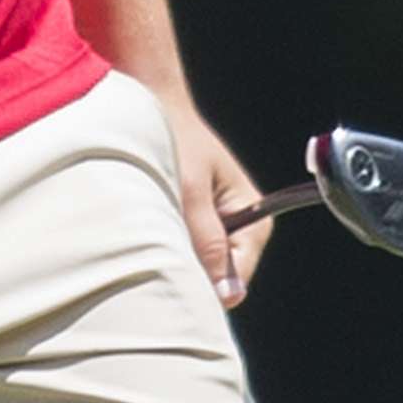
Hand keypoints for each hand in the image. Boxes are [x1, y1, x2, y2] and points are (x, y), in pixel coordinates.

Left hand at [160, 97, 260, 304]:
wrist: (153, 107)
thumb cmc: (177, 142)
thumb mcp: (190, 193)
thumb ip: (208, 243)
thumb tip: (230, 295)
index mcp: (254, 216)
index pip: (238, 275)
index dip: (209, 282)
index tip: (173, 271)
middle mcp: (240, 228)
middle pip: (219, 275)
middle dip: (190, 268)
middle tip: (156, 243)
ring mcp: (216, 228)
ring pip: (199, 265)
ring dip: (174, 253)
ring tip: (151, 224)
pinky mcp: (194, 226)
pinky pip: (184, 251)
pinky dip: (165, 244)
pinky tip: (148, 225)